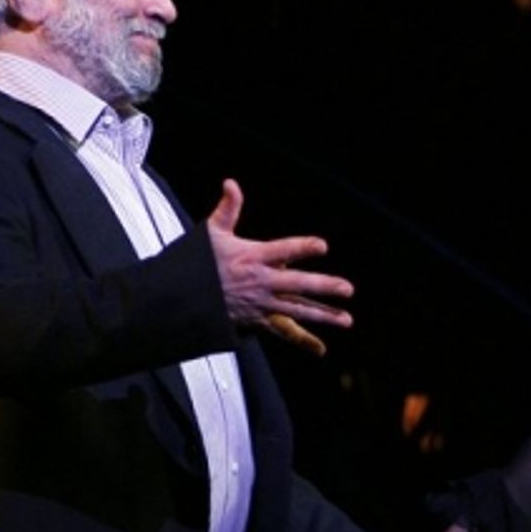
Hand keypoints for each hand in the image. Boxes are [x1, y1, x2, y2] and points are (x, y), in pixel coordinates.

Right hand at [206, 179, 353, 353]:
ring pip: (297, 310)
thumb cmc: (199, 262)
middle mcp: (261, 282)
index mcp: (252, 257)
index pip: (283, 250)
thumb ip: (228, 208)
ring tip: (346, 320)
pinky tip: (320, 348)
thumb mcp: (212, 232)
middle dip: (323, 287)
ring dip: (323, 315)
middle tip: (347, 289)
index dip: (302, 248)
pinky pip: (284, 332)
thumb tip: (231, 183)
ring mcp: (261, 304)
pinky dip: (302, 341)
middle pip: (297, 285)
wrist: (183, 298)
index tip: (322, 246)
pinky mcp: (258, 320)